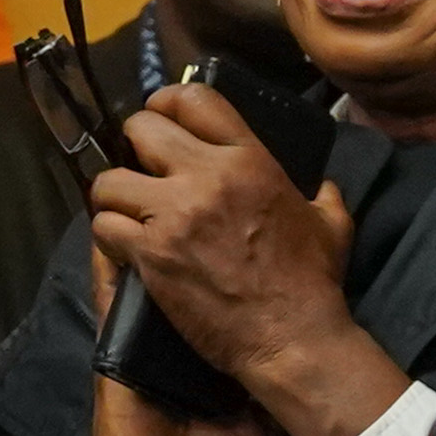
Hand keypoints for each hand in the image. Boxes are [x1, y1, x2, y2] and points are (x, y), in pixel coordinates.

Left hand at [92, 82, 392, 435]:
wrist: (292, 337)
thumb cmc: (314, 282)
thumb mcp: (332, 226)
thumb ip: (323, 196)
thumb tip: (324, 186)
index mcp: (251, 161)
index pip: (194, 99)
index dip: (166, 103)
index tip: (161, 118)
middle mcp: (208, 177)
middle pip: (141, 128)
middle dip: (134, 146)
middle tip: (141, 170)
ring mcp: (175, 214)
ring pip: (109, 180)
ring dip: (114, 198)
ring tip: (128, 214)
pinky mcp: (151, 252)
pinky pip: (103, 226)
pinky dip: (109, 237)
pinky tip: (127, 248)